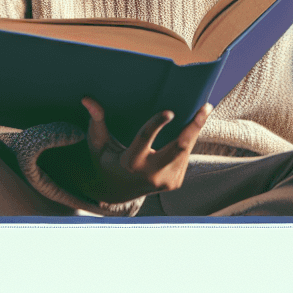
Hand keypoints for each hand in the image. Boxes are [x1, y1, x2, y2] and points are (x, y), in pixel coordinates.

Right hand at [56, 98, 211, 205]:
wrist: (117, 193)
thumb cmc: (106, 161)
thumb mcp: (98, 144)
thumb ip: (97, 121)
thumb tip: (87, 99)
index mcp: (130, 162)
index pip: (144, 140)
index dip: (156, 125)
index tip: (169, 111)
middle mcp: (150, 174)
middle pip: (178, 147)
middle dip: (193, 126)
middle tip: (205, 106)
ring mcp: (165, 181)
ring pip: (185, 150)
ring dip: (194, 130)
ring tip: (202, 110)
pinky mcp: (174, 183)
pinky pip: (184, 157)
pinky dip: (188, 141)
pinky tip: (192, 127)